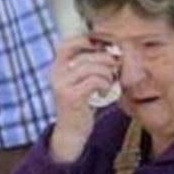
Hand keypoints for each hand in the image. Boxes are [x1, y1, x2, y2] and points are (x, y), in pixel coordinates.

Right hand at [48, 36, 119, 162]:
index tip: (102, 45)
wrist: (71, 132)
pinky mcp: (70, 96)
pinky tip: (106, 92)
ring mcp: (61, 85)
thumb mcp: (79, 82)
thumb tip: (108, 50)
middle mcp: (55, 74)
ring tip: (111, 81)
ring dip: (107, 73)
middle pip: (84, 55)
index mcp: (56, 67)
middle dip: (105, 57)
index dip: (84, 40)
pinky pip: (94, 81)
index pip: (66, 45)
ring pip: (91, 67)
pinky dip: (105, 84)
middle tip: (117, 64)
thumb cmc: (80, 104)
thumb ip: (86, 67)